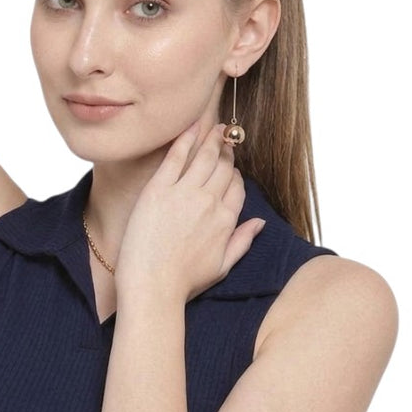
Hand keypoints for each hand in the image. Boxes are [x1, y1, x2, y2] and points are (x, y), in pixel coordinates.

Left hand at [115, 123, 265, 303]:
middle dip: (226, 150)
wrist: (152, 286)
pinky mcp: (159, 189)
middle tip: (224, 135)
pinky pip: (176, 156)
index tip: (229, 166)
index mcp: (226, 220)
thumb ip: (242, 241)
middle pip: (224, 167)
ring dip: (212, 137)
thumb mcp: (222, 266)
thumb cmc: (183, 282)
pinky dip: (187, 138)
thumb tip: (260, 223)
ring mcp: (184, 194)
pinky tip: (193, 125)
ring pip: (205, 157)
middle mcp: (210, 202)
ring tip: (214, 126)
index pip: (237, 186)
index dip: (234, 174)